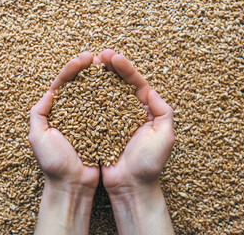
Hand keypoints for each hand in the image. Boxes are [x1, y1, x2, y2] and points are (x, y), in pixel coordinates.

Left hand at [29, 52, 99, 234]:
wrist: (72, 185)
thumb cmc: (54, 164)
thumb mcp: (38, 137)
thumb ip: (38, 114)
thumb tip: (49, 93)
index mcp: (54, 113)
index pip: (63, 85)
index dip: (71, 70)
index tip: (83, 59)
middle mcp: (70, 113)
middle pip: (78, 86)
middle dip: (86, 70)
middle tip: (96, 57)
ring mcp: (86, 120)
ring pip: (92, 95)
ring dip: (99, 80)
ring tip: (107, 67)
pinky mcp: (99, 128)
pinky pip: (104, 110)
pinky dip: (109, 98)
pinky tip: (116, 87)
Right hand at [95, 49, 174, 234]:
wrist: (131, 186)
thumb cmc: (149, 165)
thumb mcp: (164, 136)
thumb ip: (162, 111)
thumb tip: (149, 90)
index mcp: (145, 110)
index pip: (135, 83)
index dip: (125, 68)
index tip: (113, 57)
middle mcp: (128, 112)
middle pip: (118, 84)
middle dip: (109, 68)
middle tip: (97, 56)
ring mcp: (112, 119)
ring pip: (104, 94)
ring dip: (96, 79)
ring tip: (86, 66)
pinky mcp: (99, 129)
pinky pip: (92, 110)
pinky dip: (86, 98)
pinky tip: (78, 88)